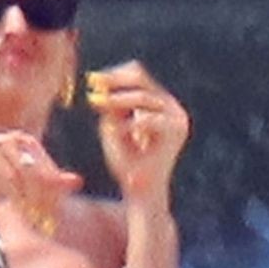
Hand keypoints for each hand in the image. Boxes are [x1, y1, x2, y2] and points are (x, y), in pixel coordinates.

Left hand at [87, 61, 189, 206]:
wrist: (141, 192)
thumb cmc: (126, 164)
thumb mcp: (113, 129)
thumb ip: (111, 107)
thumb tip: (102, 83)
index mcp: (158, 103)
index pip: (137, 76)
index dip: (113, 75)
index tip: (91, 79)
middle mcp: (171, 107)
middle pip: (141, 78)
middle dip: (114, 82)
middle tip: (93, 88)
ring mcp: (177, 116)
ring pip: (142, 97)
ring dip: (117, 102)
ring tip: (97, 107)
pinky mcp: (177, 130)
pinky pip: (147, 119)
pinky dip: (127, 126)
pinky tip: (114, 134)